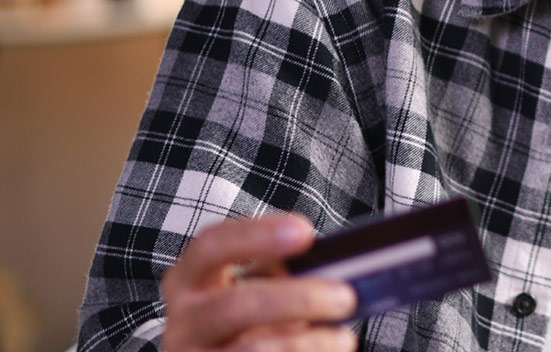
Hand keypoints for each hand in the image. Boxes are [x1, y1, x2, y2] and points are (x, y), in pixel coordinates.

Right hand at [162, 214, 356, 351]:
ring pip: (251, 350)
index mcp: (190, 279)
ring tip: (343, 339)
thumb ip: (283, 272)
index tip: (306, 232)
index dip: (256, 236)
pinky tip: (328, 351)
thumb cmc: (256, 317)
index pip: (212, 246)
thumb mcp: (261, 287)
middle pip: (235, 306)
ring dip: (306, 343)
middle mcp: (183, 321)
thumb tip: (337, 264)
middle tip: (345, 296)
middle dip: (297, 299)